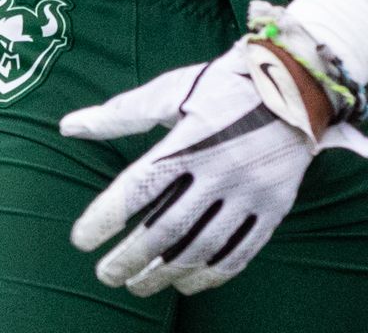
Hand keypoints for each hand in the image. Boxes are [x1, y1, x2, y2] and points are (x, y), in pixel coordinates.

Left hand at [63, 33, 367, 295]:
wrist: (299, 83)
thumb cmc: (226, 84)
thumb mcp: (173, 90)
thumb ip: (121, 113)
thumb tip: (68, 126)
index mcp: (190, 140)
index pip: (137, 189)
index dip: (105, 218)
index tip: (81, 240)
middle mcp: (220, 170)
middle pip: (166, 230)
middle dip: (129, 259)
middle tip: (105, 274)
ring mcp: (251, 192)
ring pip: (200, 249)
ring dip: (163, 274)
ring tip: (137, 285)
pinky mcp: (274, 206)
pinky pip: (238, 253)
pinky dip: (208, 275)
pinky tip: (185, 282)